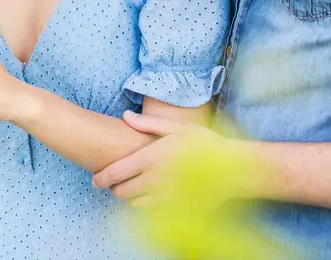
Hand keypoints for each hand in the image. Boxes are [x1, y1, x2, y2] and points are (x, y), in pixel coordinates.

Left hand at [91, 111, 216, 207]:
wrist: (234, 169)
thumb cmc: (206, 143)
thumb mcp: (177, 127)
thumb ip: (149, 123)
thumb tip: (125, 117)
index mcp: (152, 158)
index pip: (117, 173)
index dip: (102, 178)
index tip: (96, 179)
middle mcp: (156, 180)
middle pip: (122, 192)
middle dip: (114, 188)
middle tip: (112, 183)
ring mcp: (166, 197)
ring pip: (135, 204)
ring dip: (128, 198)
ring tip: (129, 188)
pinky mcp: (176, 208)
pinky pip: (152, 213)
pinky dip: (144, 207)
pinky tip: (148, 197)